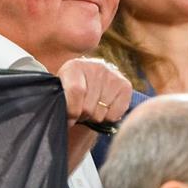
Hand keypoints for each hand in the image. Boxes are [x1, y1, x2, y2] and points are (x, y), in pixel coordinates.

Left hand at [58, 57, 131, 171]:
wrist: (93, 79)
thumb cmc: (72, 89)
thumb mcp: (62, 90)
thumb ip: (62, 102)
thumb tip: (68, 121)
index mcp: (74, 66)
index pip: (76, 91)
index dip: (72, 110)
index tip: (69, 119)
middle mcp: (96, 67)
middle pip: (88, 107)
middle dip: (83, 115)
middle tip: (81, 111)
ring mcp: (113, 75)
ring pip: (101, 113)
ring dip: (94, 117)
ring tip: (92, 108)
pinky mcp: (126, 86)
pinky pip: (114, 114)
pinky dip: (108, 117)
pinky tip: (104, 108)